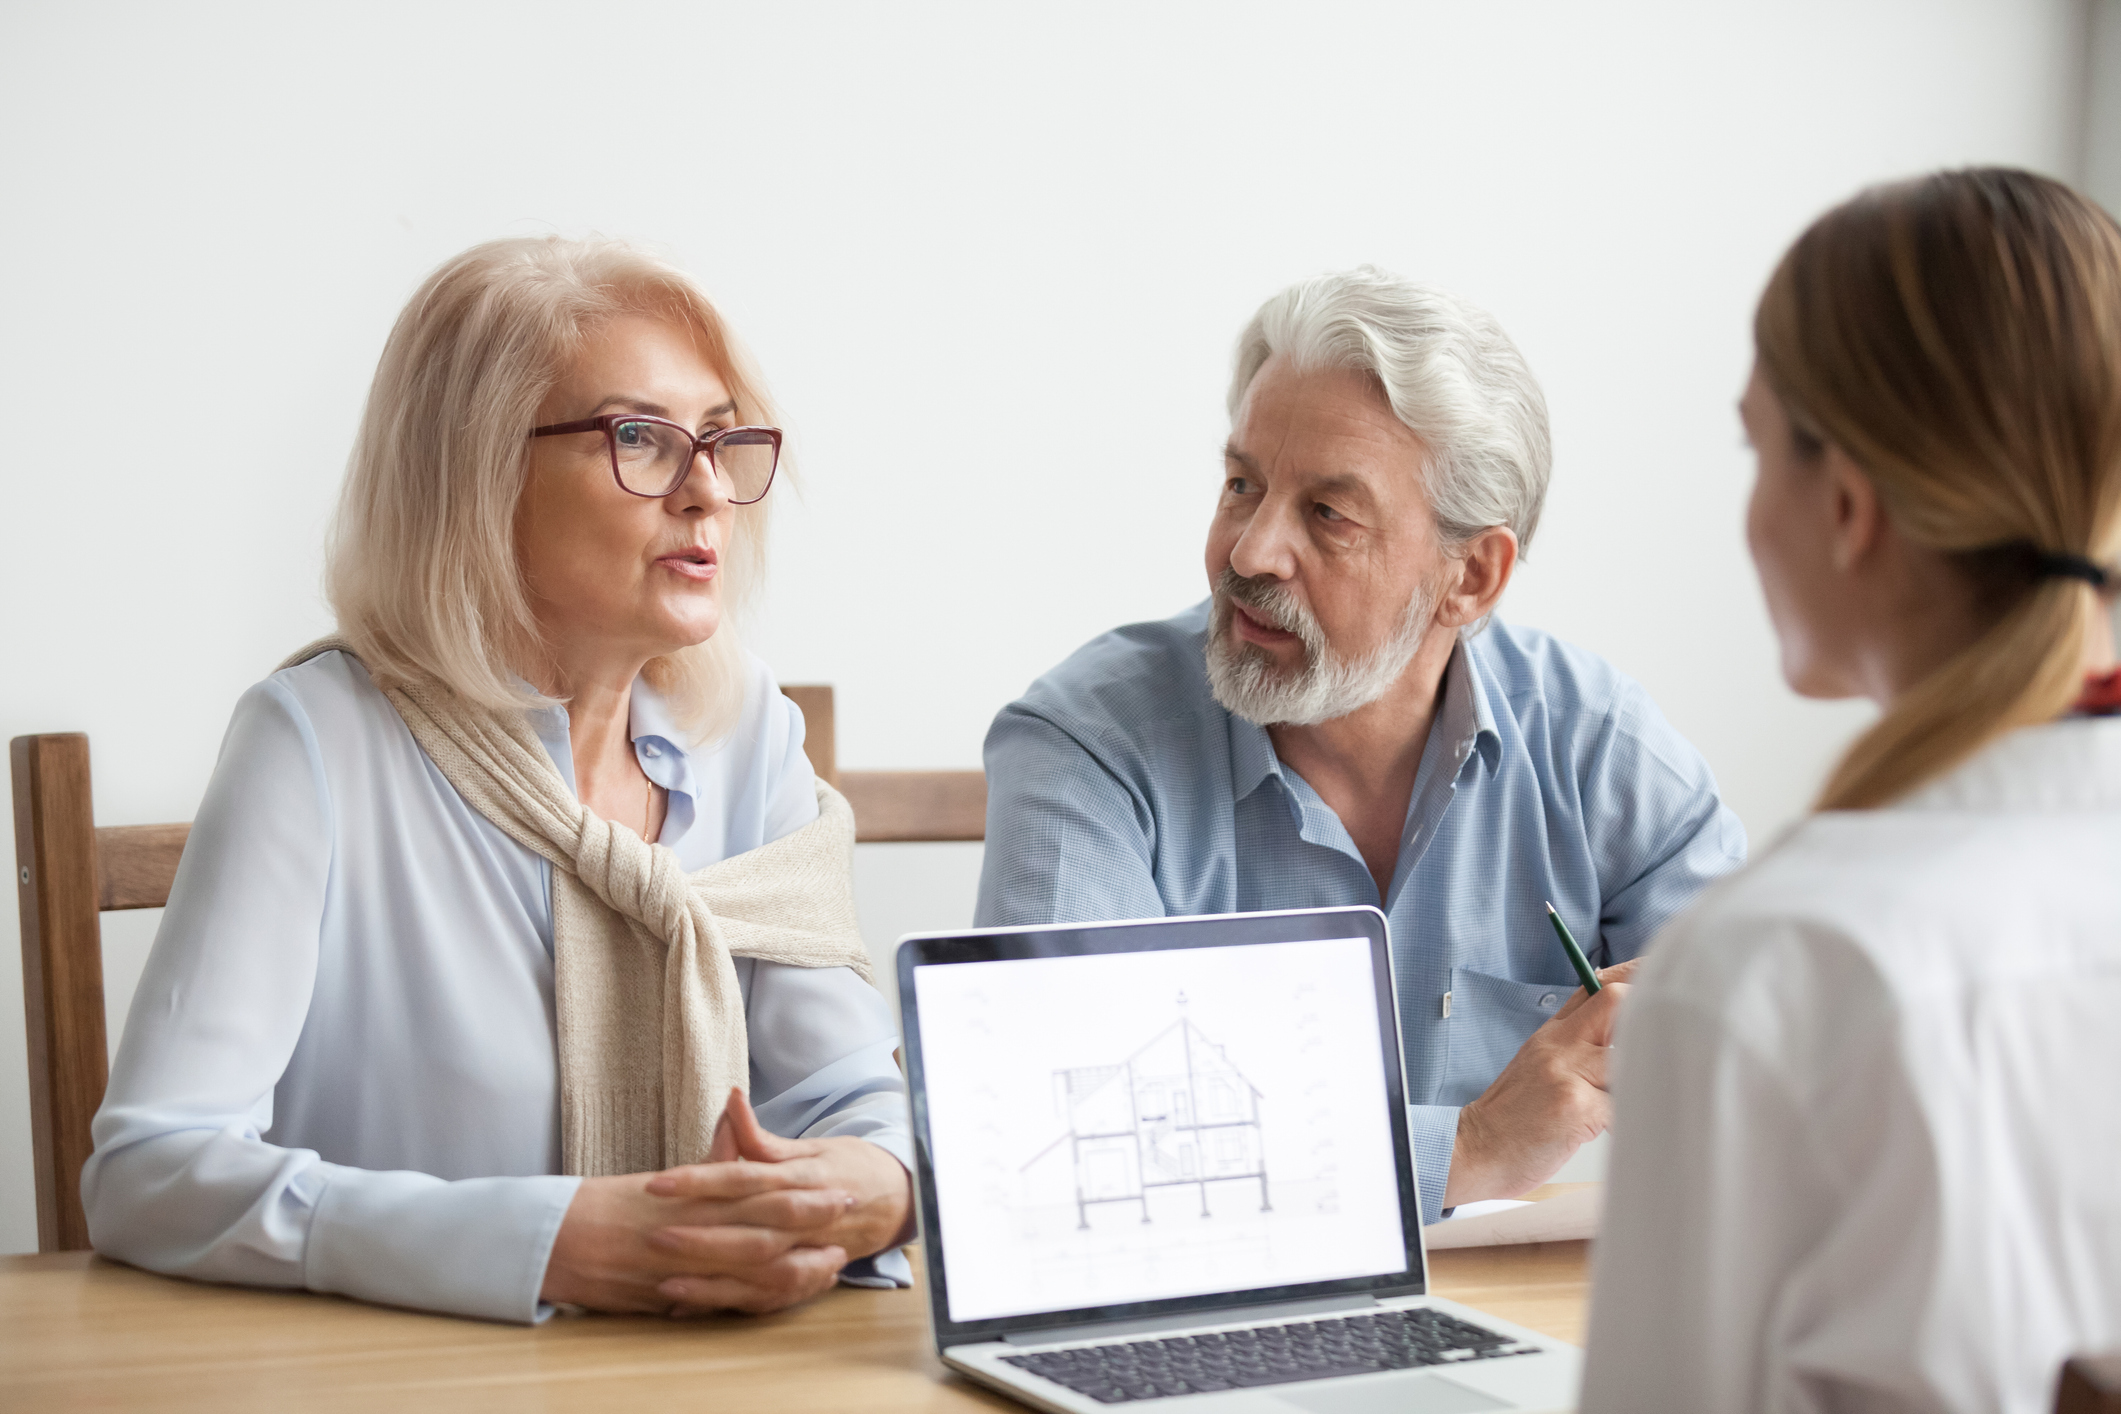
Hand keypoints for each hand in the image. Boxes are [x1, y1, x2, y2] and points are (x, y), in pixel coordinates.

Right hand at [540, 1160, 850, 1315]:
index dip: (803, 1191)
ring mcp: (685, 1263)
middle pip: (765, 1226)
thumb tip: (737, 1119)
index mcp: (694, 1195)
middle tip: (850, 1215)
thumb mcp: (668, 1179)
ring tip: (833, 1261)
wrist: (556, 1239)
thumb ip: (712, 1157)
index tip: (838, 1186)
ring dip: (798, 1266)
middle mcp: (694, 1226)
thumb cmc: (610, 1205)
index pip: (760, 1189)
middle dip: (811, 1222)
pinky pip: (724, 1300)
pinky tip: (786, 1296)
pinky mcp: (672, 1295)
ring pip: (752, 1268)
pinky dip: (759, 1299)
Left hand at [641, 1089, 913, 1313]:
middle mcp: (804, 1221)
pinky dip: (728, 1303)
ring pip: (758, 1272)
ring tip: (663, 1279)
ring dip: (711, 1279)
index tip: (659, 1184)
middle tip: (653, 1234)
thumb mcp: (811, 1146)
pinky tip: (687, 1304)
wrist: (899, 1202)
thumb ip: (763, 1135)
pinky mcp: (802, 1279)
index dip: (702, 1181)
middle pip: (749, 1232)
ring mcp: (806, 1254)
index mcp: (802, 1180)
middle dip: (700, 1237)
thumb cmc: (848, 1168)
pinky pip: (764, 1297)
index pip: (745, 1179)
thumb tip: (731, 1098)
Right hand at [1441, 959, 1639, 1208]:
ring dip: (1637, 1080)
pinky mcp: (1575, 1106)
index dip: (1631, 975)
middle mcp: (1558, 1045)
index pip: (1594, 986)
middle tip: (1669, 1038)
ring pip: (1628, 1056)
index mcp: (1551, 1034)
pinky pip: (1622, 1105)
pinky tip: (1605, 1132)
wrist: (1476, 1150)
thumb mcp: (1538, 1065)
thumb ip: (1575, 1045)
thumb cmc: (1513, 1118)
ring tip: (1626, 1102)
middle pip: (1615, 1002)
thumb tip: (1622, 1031)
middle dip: (1647, 1013)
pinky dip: (1625, 1120)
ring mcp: (1566, 1072)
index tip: (1659, 976)